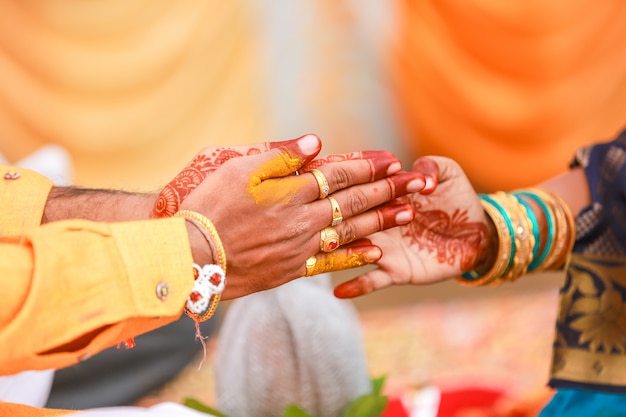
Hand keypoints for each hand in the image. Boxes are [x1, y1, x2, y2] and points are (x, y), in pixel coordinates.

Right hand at [157, 134, 427, 298]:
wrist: (193, 256)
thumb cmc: (210, 207)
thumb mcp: (239, 169)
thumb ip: (282, 156)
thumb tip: (318, 143)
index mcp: (291, 192)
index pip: (338, 175)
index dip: (366, 167)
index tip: (391, 162)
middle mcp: (303, 220)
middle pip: (352, 201)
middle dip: (386, 190)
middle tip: (414, 184)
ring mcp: (301, 247)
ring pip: (350, 231)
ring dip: (381, 220)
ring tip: (408, 214)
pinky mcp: (293, 269)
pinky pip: (332, 261)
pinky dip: (355, 256)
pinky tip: (376, 252)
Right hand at [334, 156, 491, 297]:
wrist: (475, 234)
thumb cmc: (457, 199)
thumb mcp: (448, 174)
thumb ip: (433, 167)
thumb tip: (423, 180)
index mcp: (386, 196)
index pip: (365, 188)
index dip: (356, 184)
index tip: (343, 180)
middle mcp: (378, 223)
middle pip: (355, 219)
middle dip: (345, 217)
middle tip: (332, 214)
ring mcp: (383, 248)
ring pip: (355, 249)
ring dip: (343, 249)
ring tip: (325, 249)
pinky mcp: (394, 271)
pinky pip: (371, 281)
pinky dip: (354, 286)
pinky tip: (339, 291)